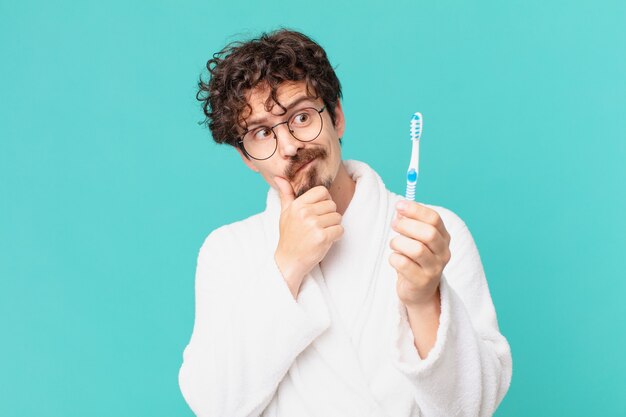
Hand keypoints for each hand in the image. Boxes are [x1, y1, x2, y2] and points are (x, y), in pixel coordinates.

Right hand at [273, 176, 343, 297]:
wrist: (289, 261)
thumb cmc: (289, 236)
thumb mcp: (285, 214)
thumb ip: (286, 195)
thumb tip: (279, 178)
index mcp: (297, 205)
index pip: (322, 191)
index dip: (325, 200)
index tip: (320, 211)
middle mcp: (305, 213)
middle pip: (332, 205)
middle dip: (329, 215)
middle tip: (319, 226)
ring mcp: (314, 225)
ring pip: (338, 217)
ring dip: (333, 226)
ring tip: (321, 233)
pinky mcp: (322, 237)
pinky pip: (340, 229)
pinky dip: (336, 236)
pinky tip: (325, 240)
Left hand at [389, 200, 450, 307]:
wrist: (418, 291)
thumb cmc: (415, 259)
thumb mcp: (415, 239)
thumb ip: (410, 224)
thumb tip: (400, 211)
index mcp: (443, 237)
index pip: (434, 219)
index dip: (416, 210)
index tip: (399, 206)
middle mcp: (443, 253)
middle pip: (428, 233)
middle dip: (406, 226)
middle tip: (394, 225)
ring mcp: (434, 269)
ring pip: (416, 249)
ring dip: (398, 243)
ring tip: (394, 244)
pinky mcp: (422, 282)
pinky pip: (403, 264)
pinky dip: (394, 258)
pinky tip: (394, 259)